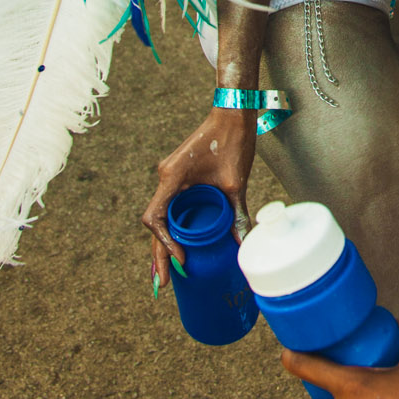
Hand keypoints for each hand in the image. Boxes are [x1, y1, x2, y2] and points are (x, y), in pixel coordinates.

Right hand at [141, 105, 255, 287]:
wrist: (233, 114)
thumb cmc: (233, 142)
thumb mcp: (236, 182)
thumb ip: (237, 214)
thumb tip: (243, 245)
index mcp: (172, 178)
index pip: (154, 218)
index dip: (164, 242)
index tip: (182, 259)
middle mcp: (166, 179)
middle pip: (154, 224)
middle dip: (159, 254)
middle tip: (165, 283)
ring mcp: (171, 179)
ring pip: (161, 217)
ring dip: (163, 244)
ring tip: (169, 272)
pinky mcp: (181, 178)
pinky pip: (172, 207)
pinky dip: (173, 228)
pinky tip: (180, 246)